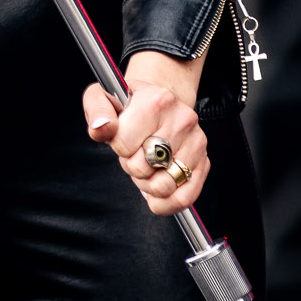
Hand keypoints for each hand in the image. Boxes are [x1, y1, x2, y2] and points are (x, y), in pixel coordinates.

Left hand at [82, 50, 208, 215]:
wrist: (161, 100)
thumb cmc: (131, 103)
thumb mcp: (104, 96)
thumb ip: (97, 110)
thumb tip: (101, 128)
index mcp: (155, 100)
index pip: (124, 145)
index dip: (117, 147)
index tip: (123, 136)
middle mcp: (181, 119)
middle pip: (143, 168)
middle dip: (132, 166)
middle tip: (135, 151)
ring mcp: (196, 142)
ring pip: (163, 186)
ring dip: (147, 184)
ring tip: (147, 165)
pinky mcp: (204, 161)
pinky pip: (184, 198)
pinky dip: (166, 203)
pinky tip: (156, 192)